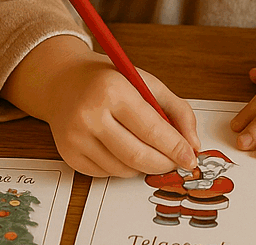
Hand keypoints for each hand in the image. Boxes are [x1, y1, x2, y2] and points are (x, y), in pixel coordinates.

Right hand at [3, 36, 199, 176]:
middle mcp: (90, 115)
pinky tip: (123, 149)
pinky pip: (106, 174)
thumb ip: (176, 110)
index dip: (175, 147)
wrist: (62, 81)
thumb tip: (193, 144)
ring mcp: (76, 137)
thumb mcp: (145, 82)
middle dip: (164, 163)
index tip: (190, 157)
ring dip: (144, 166)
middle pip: (138, 155)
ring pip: (123, 169)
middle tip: (176, 162)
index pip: (151, 129)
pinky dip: (123, 168)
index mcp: (112, 90)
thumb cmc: (108, 80)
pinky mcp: (69, 155)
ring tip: (148, 150)